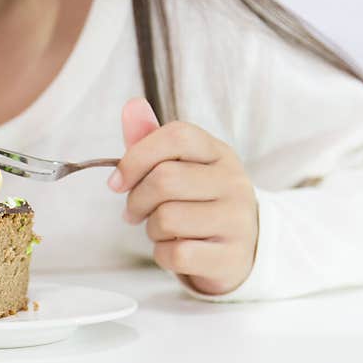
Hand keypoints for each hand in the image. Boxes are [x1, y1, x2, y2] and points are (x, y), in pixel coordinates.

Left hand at [108, 98, 257, 294]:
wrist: (244, 248)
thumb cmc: (200, 203)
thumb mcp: (182, 168)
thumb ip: (152, 140)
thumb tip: (131, 105)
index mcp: (219, 153)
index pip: (176, 136)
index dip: (136, 156)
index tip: (117, 182)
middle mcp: (234, 182)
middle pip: (164, 180)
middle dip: (137, 200)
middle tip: (135, 212)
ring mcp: (237, 220)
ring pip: (167, 219)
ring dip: (152, 230)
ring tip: (164, 230)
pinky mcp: (231, 256)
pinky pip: (176, 254)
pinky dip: (163, 255)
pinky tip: (176, 249)